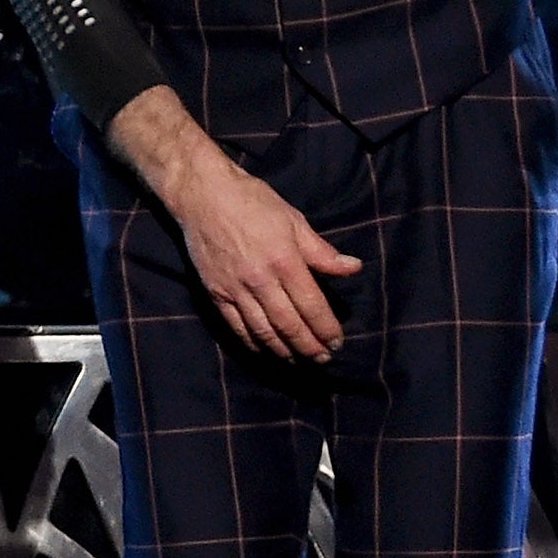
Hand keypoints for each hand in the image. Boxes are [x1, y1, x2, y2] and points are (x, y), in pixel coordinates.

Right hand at [105, 86, 361, 359]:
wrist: (204, 196)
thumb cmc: (254, 203)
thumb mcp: (295, 221)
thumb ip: (322, 252)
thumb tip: (353, 268)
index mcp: (285, 260)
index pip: (311, 304)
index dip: (325, 327)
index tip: (337, 341)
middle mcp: (261, 280)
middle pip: (289, 323)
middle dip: (309, 345)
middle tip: (323, 358)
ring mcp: (236, 290)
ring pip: (263, 331)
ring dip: (283, 350)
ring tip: (299, 360)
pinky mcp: (216, 294)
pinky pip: (237, 327)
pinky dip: (253, 342)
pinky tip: (265, 350)